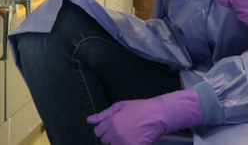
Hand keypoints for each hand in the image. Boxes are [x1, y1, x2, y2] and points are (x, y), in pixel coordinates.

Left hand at [86, 89, 201, 144]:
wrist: (158, 114)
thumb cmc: (139, 108)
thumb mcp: (120, 106)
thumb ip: (103, 114)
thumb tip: (89, 120)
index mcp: (111, 122)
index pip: (98, 132)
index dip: (104, 129)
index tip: (112, 127)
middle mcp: (115, 134)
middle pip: (105, 141)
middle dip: (111, 136)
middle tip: (123, 130)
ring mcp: (124, 142)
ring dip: (119, 142)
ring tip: (129, 134)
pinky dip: (128, 143)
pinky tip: (134, 139)